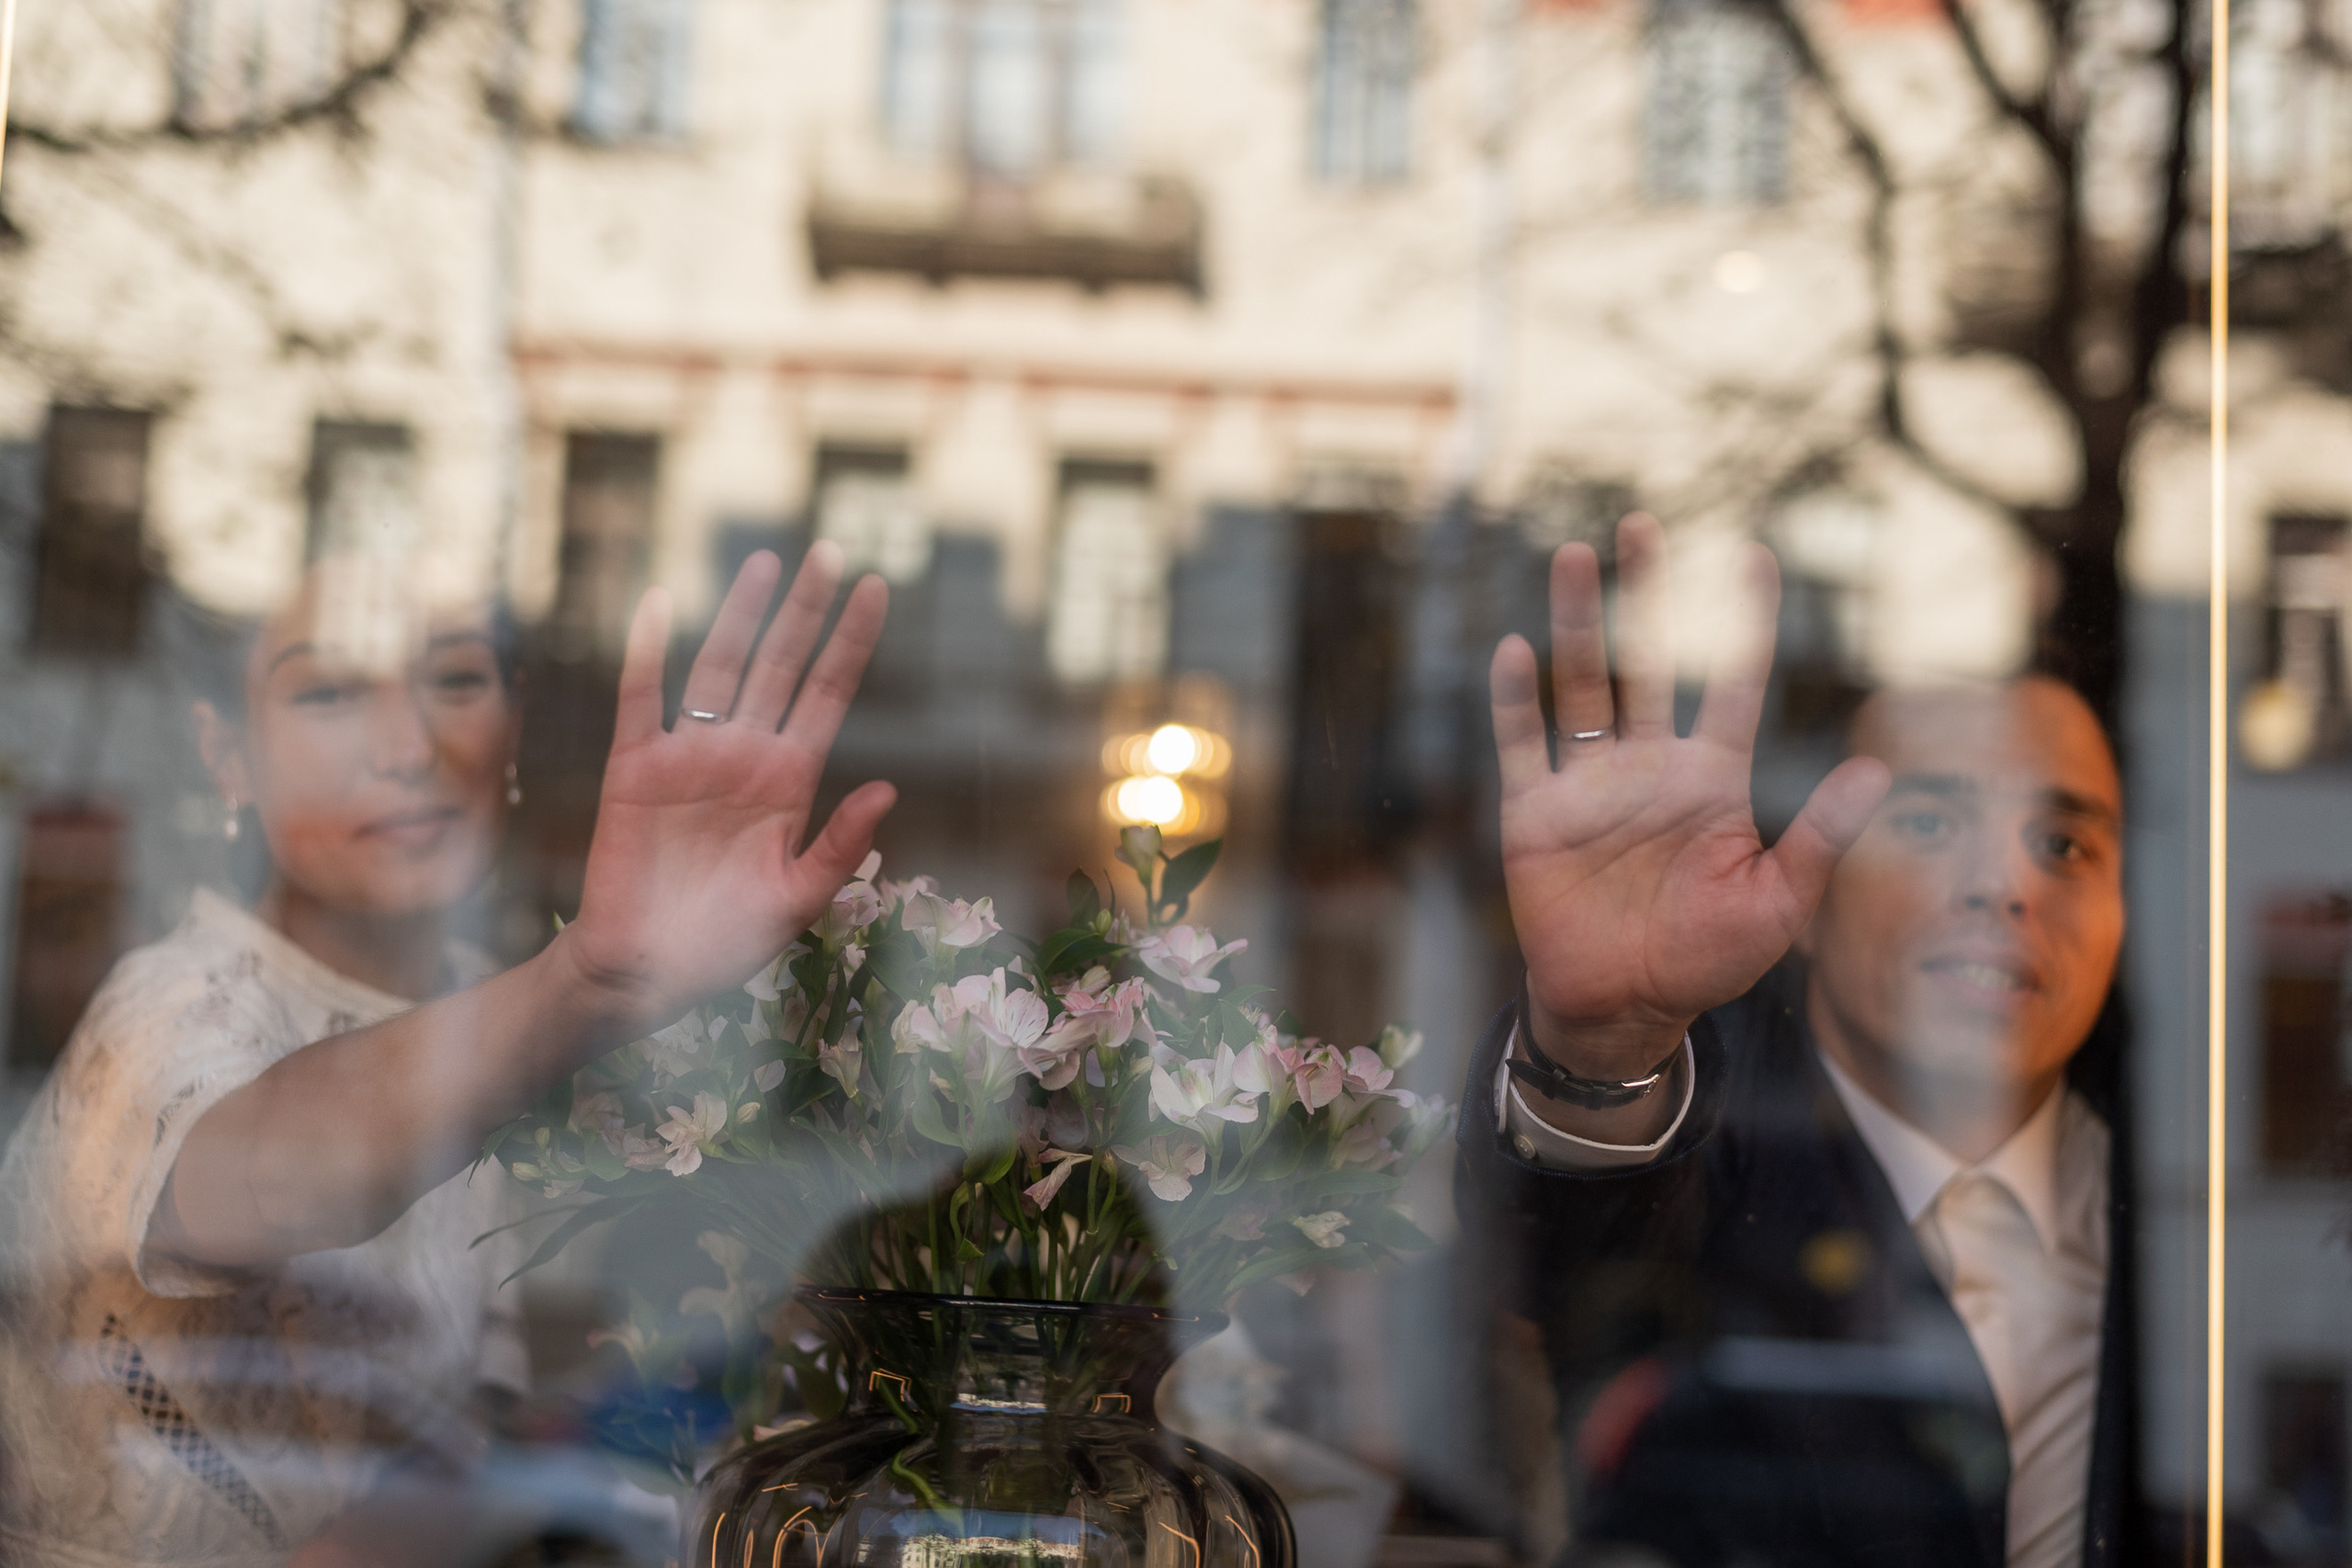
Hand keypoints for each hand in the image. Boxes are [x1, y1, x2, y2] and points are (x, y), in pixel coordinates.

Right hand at [558, 542, 896, 1030]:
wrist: (647, 972)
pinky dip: (648, 649)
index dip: (850, 642)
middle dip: (805, 610)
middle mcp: (743, 756)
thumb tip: (889, 789)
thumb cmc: (724, 944)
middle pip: (780, 666)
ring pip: (720, 667)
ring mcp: (689, 757)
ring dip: (742, 615)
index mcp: (789, 782)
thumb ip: (839, 845)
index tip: (877, 589)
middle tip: (829, 549)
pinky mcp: (636, 770)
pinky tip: (661, 601)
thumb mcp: (797, 900)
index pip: (826, 694)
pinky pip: (641, 698)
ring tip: (766, 562)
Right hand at [1490, 514, 1887, 1078]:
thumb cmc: (1708, 961)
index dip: (1747, 620)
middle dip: (1645, 593)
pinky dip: (1516, 699)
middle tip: (1642, 524)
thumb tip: (1878, 769)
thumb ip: (1821, 837)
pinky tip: (1516, 650)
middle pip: (1646, 661)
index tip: (1755, 554)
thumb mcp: (1780, 904)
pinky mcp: (1535, 815)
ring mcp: (1589, 786)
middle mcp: (1648, 768)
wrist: (1622, 1009)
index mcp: (1711, 780)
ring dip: (1579, 621)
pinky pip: (1523, 744)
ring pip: (1583, 685)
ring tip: (1576, 556)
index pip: (1734, 684)